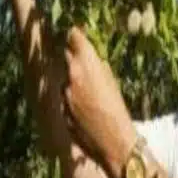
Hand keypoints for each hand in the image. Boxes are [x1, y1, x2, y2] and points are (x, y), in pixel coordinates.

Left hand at [62, 27, 136, 177]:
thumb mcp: (111, 82)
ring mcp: (63, 92)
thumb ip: (97, 67)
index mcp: (87, 63)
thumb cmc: (118, 110)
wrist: (113, 141)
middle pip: (64, 55)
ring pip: (63, 77)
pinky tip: (83, 107)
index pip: (73, 36)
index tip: (77, 35)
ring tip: (86, 91)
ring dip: (70, 79)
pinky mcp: (59, 107)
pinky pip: (63, 96)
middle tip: (81, 61)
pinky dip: (69, 97)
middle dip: (72, 57)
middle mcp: (71, 74)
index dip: (75, 35)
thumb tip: (91, 59)